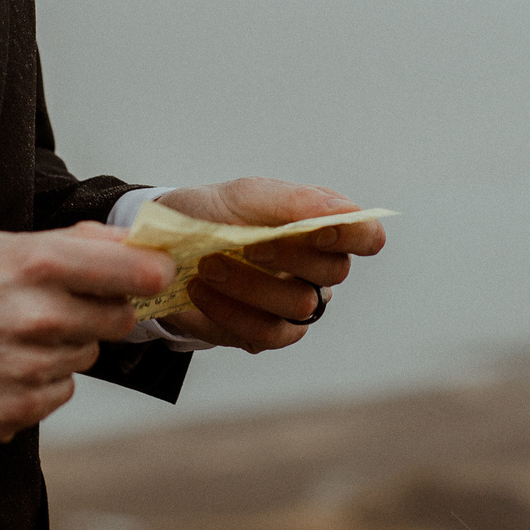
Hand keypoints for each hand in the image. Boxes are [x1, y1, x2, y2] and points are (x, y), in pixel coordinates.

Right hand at [0, 221, 174, 440]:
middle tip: (61, 306)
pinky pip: (62, 391)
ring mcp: (30, 367)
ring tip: (19, 336)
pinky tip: (8, 366)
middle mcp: (39, 316)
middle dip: (101, 311)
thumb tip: (130, 242)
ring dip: (68, 346)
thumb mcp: (1, 246)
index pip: (129, 271)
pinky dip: (44, 381)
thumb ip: (71, 243)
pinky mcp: (21, 408)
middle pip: (119, 319)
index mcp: (36, 265)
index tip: (159, 275)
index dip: (152, 274)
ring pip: (89, 356)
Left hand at [152, 177, 387, 352]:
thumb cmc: (214, 215)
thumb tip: (342, 211)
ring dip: (248, 286)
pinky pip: (265, 333)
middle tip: (245, 245)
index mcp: (320, 226)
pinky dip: (228, 311)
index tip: (318, 231)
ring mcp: (295, 304)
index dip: (353, 236)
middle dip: (287, 256)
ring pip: (298, 306)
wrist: (164, 248)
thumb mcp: (245, 195)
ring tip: (207, 267)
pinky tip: (200, 292)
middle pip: (334, 272)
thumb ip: (293, 201)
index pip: (366, 235)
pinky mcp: (268, 334)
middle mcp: (316, 269)